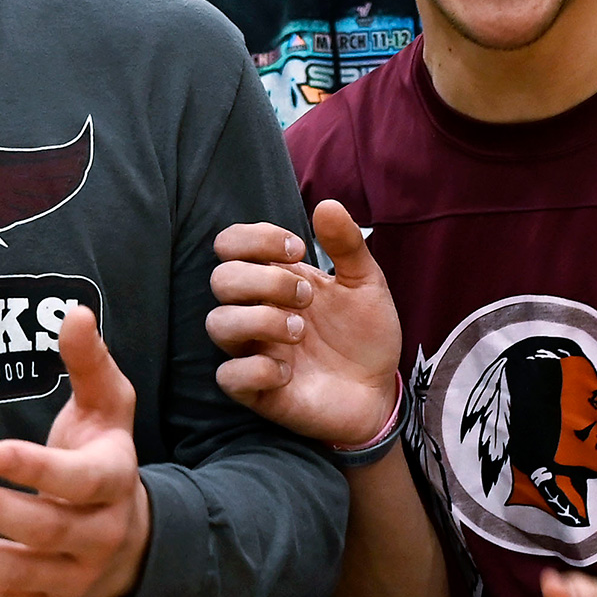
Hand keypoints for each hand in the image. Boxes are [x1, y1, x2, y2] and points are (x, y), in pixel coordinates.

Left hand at [0, 308, 149, 596]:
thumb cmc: (100, 453)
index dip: (39, 470)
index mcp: (115, 482)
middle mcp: (100, 536)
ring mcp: (74, 577)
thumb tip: (73, 312)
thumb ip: (88, 361)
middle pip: (46, 530)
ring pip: (21, 575)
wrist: (124, 532)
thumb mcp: (106, 405)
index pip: (82, 482)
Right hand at [208, 200, 401, 446]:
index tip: (298, 249)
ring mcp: (253, 351)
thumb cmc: (365, 336)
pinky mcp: (256, 392)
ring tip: (300, 331)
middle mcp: (256, 311)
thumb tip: (326, 205)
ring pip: (217, 323)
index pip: (230, 244)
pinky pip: (228, 377)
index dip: (255, 238)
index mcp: (274, 279)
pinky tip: (288, 371)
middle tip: (307, 297)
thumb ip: (347, 245)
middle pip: (221, 279)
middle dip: (265, 280)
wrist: (379, 392)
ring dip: (260, 320)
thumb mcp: (366, 284)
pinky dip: (257, 369)